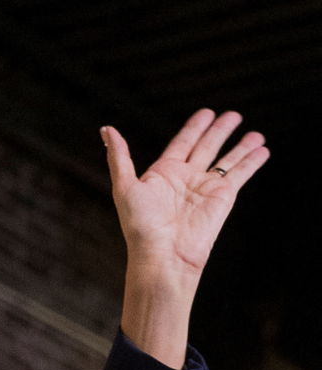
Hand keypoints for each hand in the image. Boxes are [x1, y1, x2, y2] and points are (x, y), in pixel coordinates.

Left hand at [104, 109, 268, 368]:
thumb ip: (119, 156)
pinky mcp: (224, 197)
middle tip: (233, 115)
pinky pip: (240, 173)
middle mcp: (187, 179)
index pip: (183, 143)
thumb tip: (106, 130)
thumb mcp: (125, 186)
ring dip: (241, 145)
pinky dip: (252, 161)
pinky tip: (262, 149)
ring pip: (228, 159)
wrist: (164, 255)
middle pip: (207, 147)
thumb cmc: (141, 225)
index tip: (206, 113)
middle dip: (220, 131)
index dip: (195, 128)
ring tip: (256, 133)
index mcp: (164, 173)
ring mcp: (206, 188)